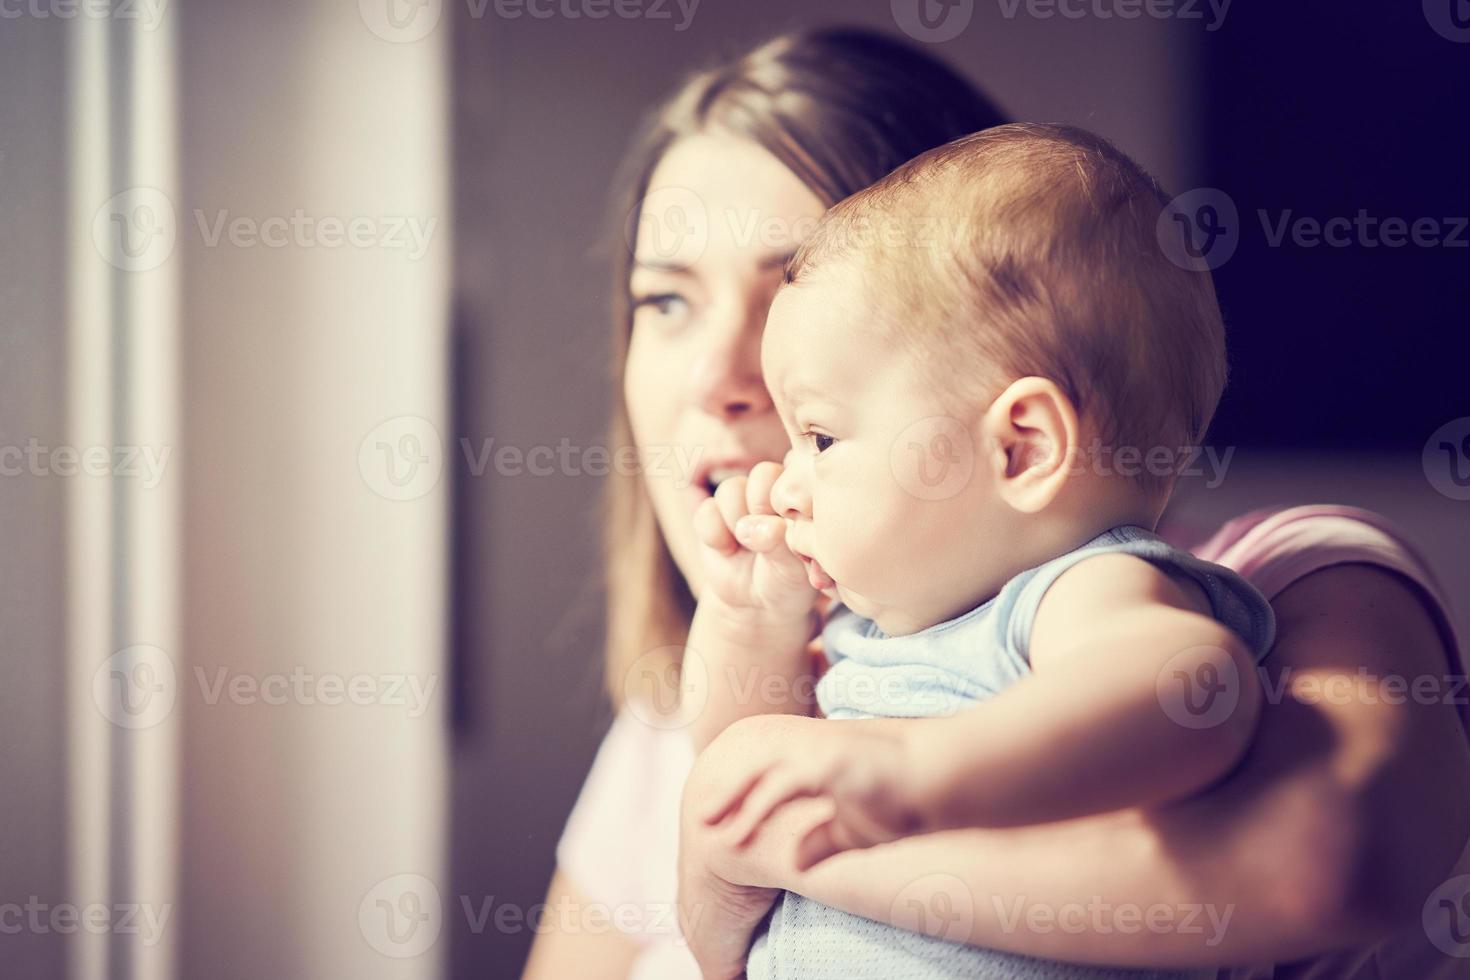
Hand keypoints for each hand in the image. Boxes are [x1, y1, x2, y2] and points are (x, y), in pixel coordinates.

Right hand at [695, 461, 816, 625]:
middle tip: (765, 539)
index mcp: (798, 497)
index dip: (788, 503)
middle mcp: (770, 490)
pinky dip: (714, 535)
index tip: (788, 533)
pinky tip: (726, 550)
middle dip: (762, 508)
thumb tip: (762, 526)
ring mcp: (739, 499)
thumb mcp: (793, 568)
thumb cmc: (786, 580)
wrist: (755, 603)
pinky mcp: (712, 514)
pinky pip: (706, 511)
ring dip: (736, 522)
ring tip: (745, 546)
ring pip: (731, 489)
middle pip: (761, 474)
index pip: (796, 474)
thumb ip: (780, 543)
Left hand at [700, 722, 922, 869]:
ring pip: (759, 769)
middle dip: (725, 790)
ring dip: (732, 797)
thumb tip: (796, 863)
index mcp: (811, 759)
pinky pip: (782, 783)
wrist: (935, 779)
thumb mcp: (850, 830)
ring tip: (710, 824)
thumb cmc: (897, 801)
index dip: (738, 791)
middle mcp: (809, 748)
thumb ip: (821, 841)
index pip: (764, 769)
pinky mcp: (829, 761)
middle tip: (701, 818)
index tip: (715, 816)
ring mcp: (818, 750)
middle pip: (753, 762)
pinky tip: (742, 830)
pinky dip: (757, 806)